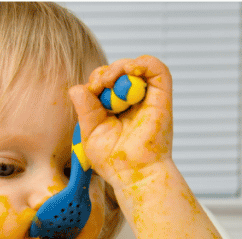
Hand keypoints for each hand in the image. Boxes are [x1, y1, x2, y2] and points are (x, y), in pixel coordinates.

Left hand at [68, 56, 173, 189]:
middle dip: (106, 72)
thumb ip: (85, 108)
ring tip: (110, 80)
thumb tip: (79, 87)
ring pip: (137, 66)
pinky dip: (143, 63)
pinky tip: (130, 70)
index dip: (97, 79)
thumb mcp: (90, 131)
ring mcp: (148, 98)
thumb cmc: (113, 160)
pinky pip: (157, 69)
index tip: (92, 91)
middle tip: (100, 85)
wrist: (134, 173)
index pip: (106, 82)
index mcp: (116, 109)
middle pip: (120, 71)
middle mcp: (133, 102)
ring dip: (121, 66)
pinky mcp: (162, 97)